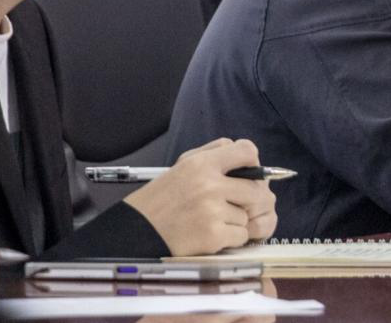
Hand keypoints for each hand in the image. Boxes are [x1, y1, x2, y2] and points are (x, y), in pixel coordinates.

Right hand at [124, 138, 277, 255]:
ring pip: (247, 215)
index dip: (253, 164)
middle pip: (256, 189)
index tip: (249, 175)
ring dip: (235, 221)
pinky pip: (241, 235)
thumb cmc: (161, 200)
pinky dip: (231, 239)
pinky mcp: (213, 236)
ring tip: (211, 221)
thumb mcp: (182, 166)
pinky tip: (210, 235)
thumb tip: (248, 153)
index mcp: (201, 164)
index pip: (247, 151)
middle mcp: (209, 185)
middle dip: (249, 200)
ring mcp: (212, 211)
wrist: (135, 233)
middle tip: (233, 205)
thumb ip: (214, 154)